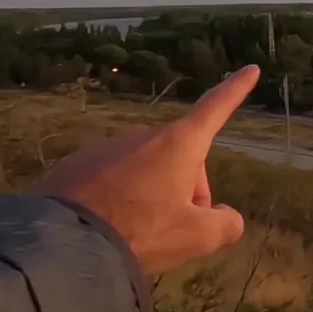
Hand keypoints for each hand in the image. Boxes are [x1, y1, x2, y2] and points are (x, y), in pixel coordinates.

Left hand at [29, 65, 260, 274]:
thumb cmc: (140, 231)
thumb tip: (225, 216)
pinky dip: (120, 198)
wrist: (61, 242)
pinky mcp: (79, 163)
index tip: (251, 69)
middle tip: (176, 228)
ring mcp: (108, 147)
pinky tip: (109, 227)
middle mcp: (144, 136)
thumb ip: (225, 224)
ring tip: (137, 232)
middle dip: (188, 189)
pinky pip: (114, 178)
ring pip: (148, 170)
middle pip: (183, 158)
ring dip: (153, 195)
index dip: (236, 90)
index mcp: (179, 145)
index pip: (216, 109)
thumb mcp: (196, 237)